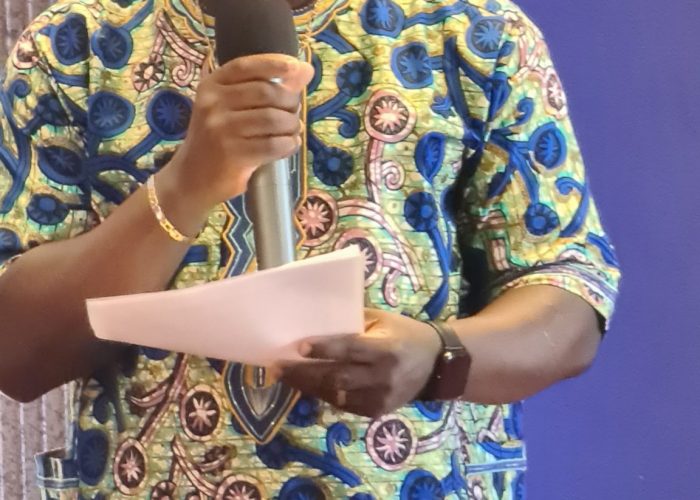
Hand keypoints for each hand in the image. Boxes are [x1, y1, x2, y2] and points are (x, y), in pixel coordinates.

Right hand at [161, 54, 313, 211]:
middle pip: (267, 92)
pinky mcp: (232, 155)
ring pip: (273, 119)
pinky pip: (273, 145)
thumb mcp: (231, 108)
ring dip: (292, 125)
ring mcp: (221, 129)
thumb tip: (305, 69)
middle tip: (294, 113)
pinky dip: (288, 144)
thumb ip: (267, 87)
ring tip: (292, 131)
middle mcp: (213, 104)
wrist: (191, 179)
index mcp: (211, 86)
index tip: (295, 66)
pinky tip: (288, 145)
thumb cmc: (217, 139)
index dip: (274, 63)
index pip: (246, 66)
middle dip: (290, 102)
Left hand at [273, 309, 441, 418]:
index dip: (324, 349)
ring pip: (337, 395)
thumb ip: (353, 322)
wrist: (437, 364)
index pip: (350, 349)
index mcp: (386, 349)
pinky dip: (325, 395)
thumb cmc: (405, 333)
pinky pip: (345, 405)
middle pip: (337, 377)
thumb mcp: (383, 319)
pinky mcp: (378, 411)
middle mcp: (383, 376)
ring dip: (308, 386)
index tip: (298, 347)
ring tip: (284, 377)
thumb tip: (316, 317)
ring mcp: (381, 397)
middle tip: (276, 367)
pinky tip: (308, 386)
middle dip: (304, 373)